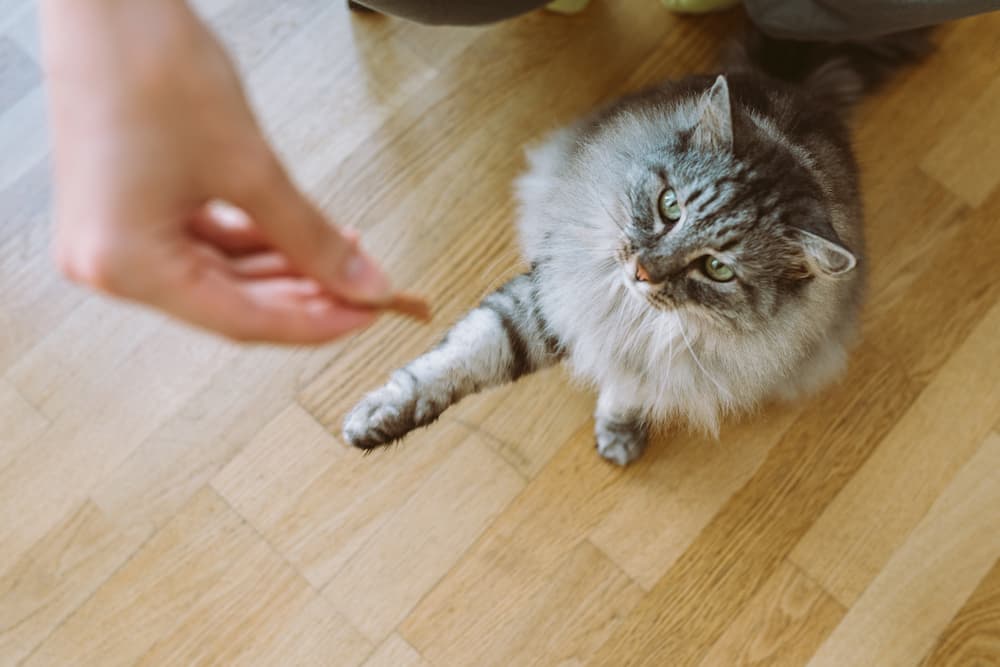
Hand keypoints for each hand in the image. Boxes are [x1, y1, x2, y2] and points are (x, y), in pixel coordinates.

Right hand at [41, 0, 390, 342]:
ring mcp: (114, 234)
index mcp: (124, 263)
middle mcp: (108, 260)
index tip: (364, 315)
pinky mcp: (127, 207)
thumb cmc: (147, 63)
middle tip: (360, 290)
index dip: (316, 323)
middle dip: (304, 295)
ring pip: (220, 275)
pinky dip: (253, 241)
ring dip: (283, 269)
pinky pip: (202, 242)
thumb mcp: (249, 166)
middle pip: (230, 302)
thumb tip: (360, 282)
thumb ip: (312, 237)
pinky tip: (296, 238)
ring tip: (339, 259)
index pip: (242, 321)